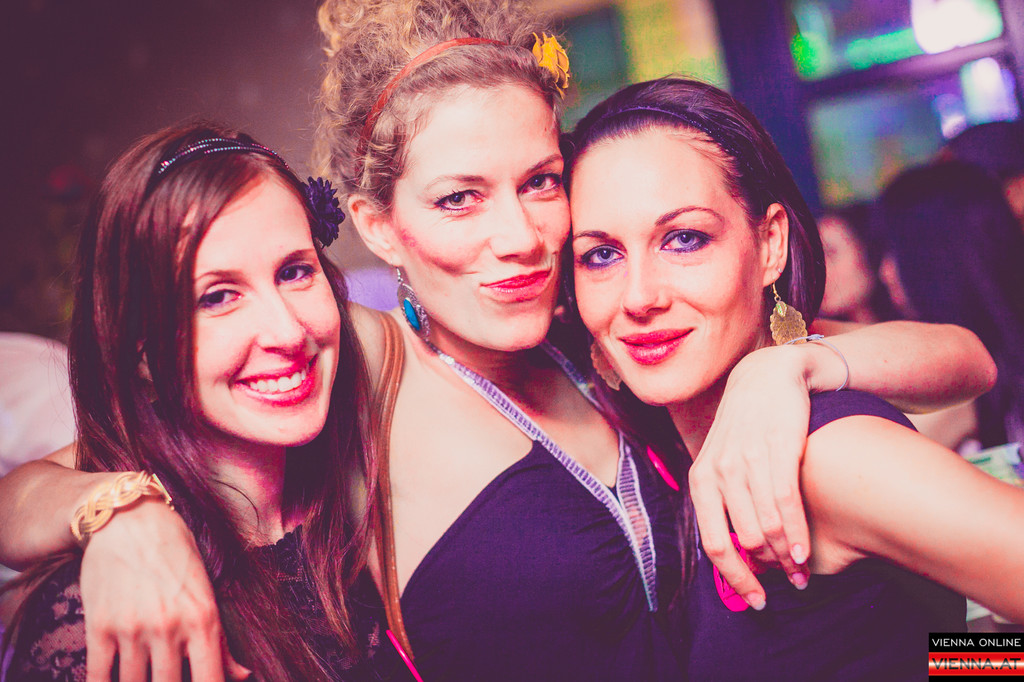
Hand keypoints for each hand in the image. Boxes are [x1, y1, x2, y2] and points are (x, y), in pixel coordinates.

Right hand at [80, 498, 250, 681]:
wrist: (129, 518)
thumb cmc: (175, 552)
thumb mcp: (206, 589)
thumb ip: (221, 638)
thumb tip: (243, 675)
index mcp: (204, 619)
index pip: (210, 680)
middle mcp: (169, 628)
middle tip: (168, 675)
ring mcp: (132, 629)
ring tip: (145, 674)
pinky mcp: (100, 627)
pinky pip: (98, 677)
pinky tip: (113, 680)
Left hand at [688, 345, 812, 608]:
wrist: (767, 376)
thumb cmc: (746, 428)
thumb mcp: (722, 462)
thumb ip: (725, 503)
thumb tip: (736, 554)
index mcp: (701, 480)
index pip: (712, 543)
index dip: (735, 579)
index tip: (757, 600)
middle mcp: (719, 471)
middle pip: (743, 541)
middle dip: (769, 570)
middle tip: (791, 583)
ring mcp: (746, 459)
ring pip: (765, 526)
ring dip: (786, 557)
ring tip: (802, 572)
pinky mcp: (776, 448)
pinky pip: (784, 502)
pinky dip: (795, 533)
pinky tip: (804, 551)